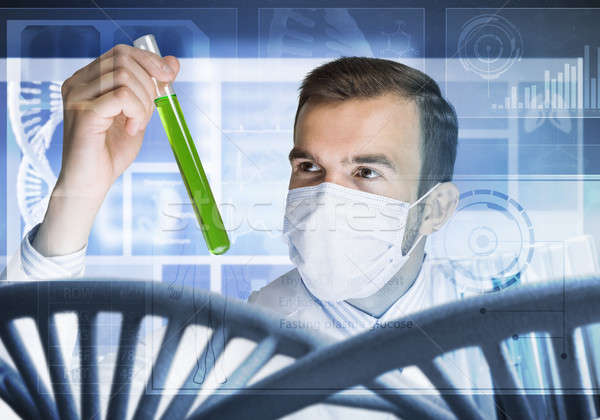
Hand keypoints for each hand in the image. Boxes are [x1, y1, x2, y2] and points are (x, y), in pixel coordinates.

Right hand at [33, 44, 179, 256]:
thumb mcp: (139, 114)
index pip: (122, 52)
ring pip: (124, 77)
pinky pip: (121, 97)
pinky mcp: (83, 112)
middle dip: (148, 86)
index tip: (168, 78)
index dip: (149, 60)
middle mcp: (78, 82)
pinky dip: (135, 113)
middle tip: (146, 115)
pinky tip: (130, 129)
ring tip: (136, 125)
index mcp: (88, 79)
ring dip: (143, 103)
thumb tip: (173, 62)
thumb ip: (151, 88)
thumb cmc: (110, 151)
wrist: (91, 183)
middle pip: (124, 59)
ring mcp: (77, 96)